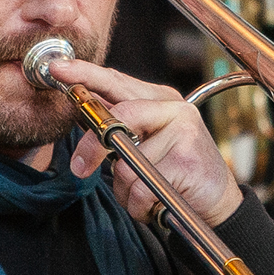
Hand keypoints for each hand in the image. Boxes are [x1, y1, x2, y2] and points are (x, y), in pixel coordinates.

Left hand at [48, 59, 243, 226]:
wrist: (217, 203)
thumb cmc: (176, 174)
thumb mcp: (146, 144)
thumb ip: (120, 127)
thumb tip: (82, 111)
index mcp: (161, 100)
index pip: (116, 81)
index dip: (85, 74)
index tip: (56, 69)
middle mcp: (175, 110)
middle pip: (118, 118)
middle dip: (92, 147)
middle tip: (80, 167)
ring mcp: (184, 133)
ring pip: (126, 165)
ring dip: (126, 191)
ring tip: (146, 194)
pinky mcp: (186, 161)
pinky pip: (140, 188)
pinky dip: (140, 205)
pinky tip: (156, 205)